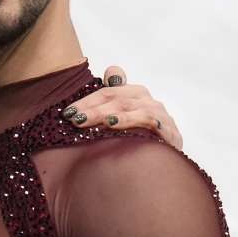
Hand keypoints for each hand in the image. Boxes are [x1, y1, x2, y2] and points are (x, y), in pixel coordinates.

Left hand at [63, 66, 183, 149]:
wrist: (169, 167)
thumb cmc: (144, 140)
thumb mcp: (125, 119)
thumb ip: (114, 97)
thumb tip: (111, 70)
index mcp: (136, 95)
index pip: (108, 91)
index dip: (87, 100)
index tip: (67, 112)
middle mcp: (148, 101)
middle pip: (115, 97)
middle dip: (91, 108)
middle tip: (72, 118)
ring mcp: (160, 114)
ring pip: (128, 106)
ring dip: (104, 112)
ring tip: (85, 120)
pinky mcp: (170, 130)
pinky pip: (148, 120)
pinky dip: (129, 120)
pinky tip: (112, 124)